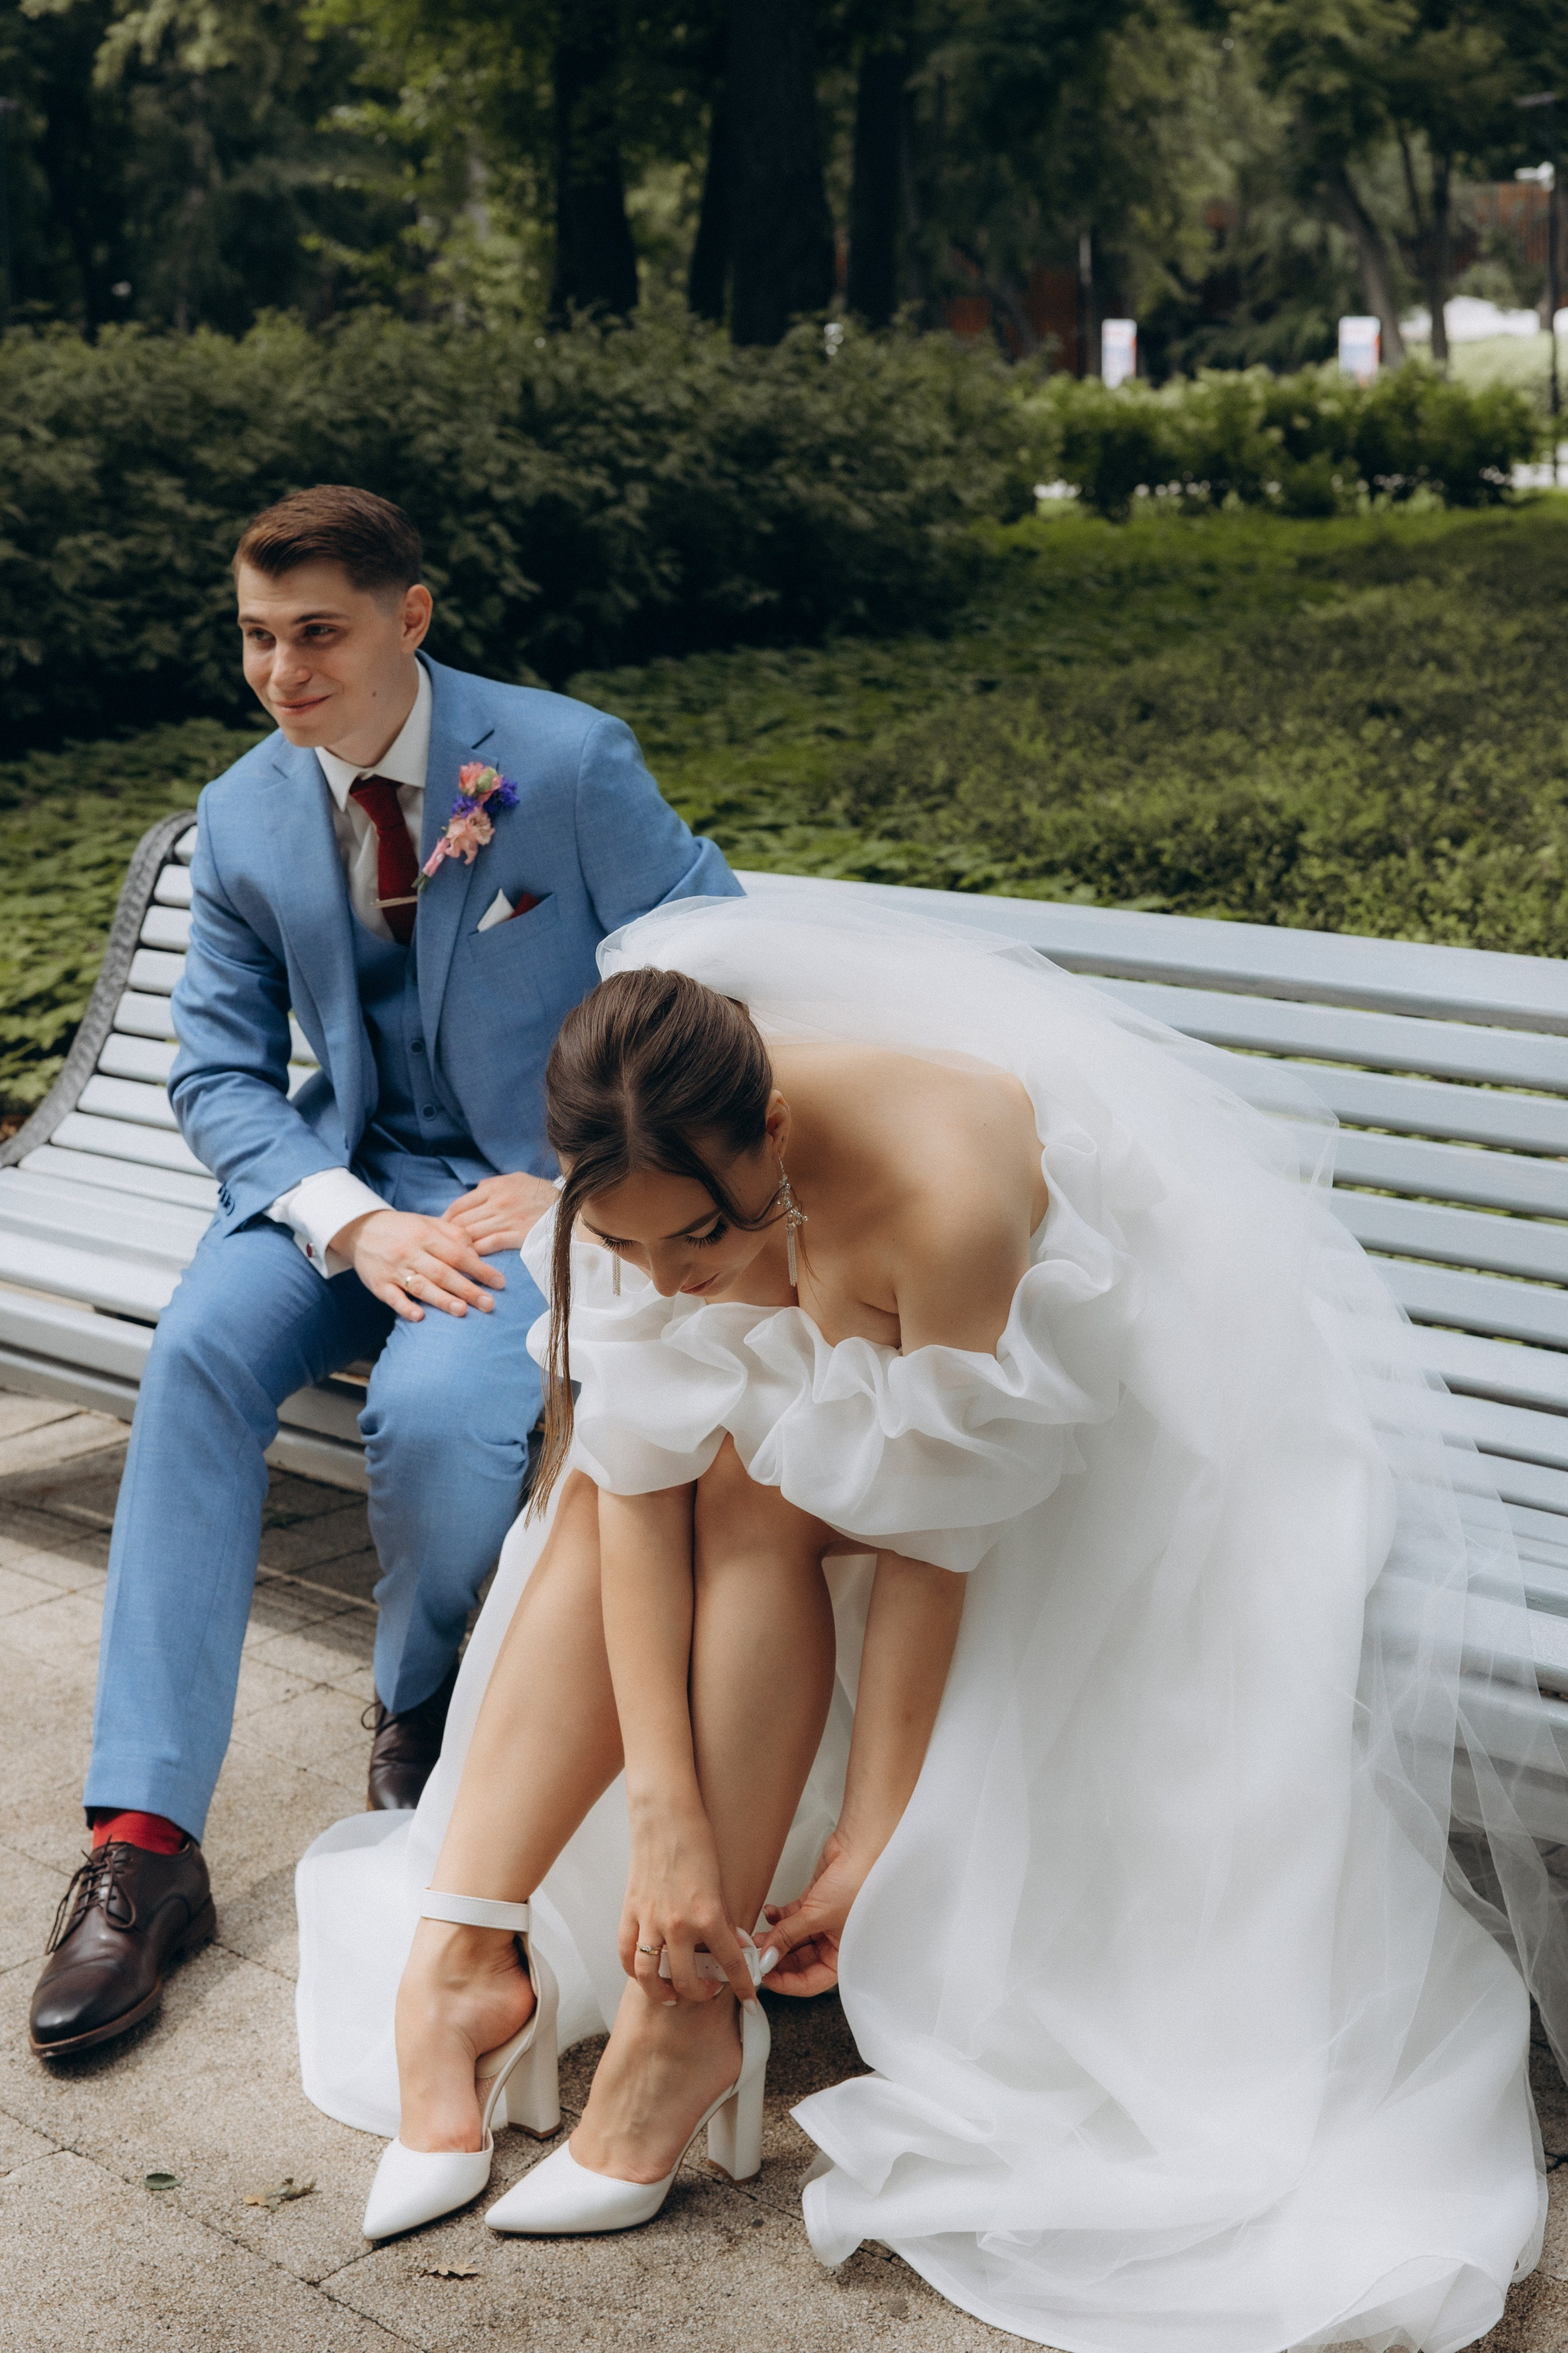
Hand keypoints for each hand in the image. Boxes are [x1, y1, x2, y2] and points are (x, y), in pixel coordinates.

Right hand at [333, 1207, 505, 1321]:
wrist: (360, 1230)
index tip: (499, 1283)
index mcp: (425, 1235)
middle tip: (489, 1304)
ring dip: (441, 1299)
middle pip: (442, 1272)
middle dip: (467, 1289)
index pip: (457, 1253)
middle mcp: (410, 1251)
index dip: (479, 1269)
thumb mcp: (429, 1223)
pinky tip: (419, 1316)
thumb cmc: (404, 1229)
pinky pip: (392, 1297)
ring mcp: (393, 1269)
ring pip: (420, 1285)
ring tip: (462, 1311)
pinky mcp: (378, 1284)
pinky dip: (405, 1307)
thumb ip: (455, 1236)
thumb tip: (479, 1255)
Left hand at [441, 1171, 559, 1254]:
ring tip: (454, 1258)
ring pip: (472, 1235)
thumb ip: (492, 1185)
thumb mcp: (516, 1179)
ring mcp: (508, 1219)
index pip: (458, 1206)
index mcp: (494, 1187)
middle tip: (442, 1249)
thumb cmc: (541, 1194)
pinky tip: (473, 1259)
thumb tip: (474, 1191)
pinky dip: (478, 1253)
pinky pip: (491, 1244)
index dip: (445, 1221)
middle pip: (461, 1222)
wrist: (571, 1205)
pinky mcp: (520, 1234)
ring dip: (460, 1248)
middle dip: (448, 1237)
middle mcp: (498, 1202)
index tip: (440, 1232)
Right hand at [620, 1803, 756, 2011]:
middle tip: (708, 1990)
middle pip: (686, 1981)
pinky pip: (627, 1953)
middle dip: (700, 1994)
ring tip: (671, 1995)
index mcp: (708, 1915)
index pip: (730, 1962)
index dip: (742, 1986)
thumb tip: (734, 1945)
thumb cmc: (695, 1842)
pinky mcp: (630, 1912)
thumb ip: (724, 1920)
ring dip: (660, 1992)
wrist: (665, 1817)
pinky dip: (633, 1970)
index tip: (749, 1999)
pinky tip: (643, 1973)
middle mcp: (678, 1924)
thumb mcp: (719, 1884)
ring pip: (649, 1976)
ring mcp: (650, 1920)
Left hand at [759, 1828, 872, 1997]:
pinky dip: (778, 1917)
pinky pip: (791, 1918)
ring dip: (773, 1937)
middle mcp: (834, 1942)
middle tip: (754, 1956)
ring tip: (756, 1936)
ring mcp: (823, 1922)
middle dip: (776, 1958)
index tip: (763, 1976)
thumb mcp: (817, 1916)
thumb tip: (766, 1957)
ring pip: (792, 1939)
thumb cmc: (857, 1882)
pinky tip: (769, 1913)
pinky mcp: (814, 1903)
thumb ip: (788, 1937)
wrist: (859, 1847)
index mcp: (843, 1956)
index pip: (811, 1981)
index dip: (786, 1982)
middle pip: (799, 1961)